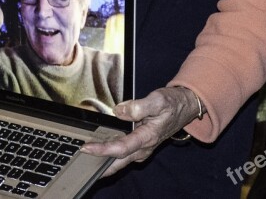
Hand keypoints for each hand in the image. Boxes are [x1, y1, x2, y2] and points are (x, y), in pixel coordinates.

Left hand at [81, 86, 201, 175]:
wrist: (185, 107)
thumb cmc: (172, 104)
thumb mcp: (158, 100)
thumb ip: (139, 106)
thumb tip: (119, 112)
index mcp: (148, 137)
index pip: (121, 148)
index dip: (103, 150)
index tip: (87, 148)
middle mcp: (144, 147)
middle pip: (118, 162)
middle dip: (99, 165)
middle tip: (80, 163)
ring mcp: (142, 149)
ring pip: (120, 161)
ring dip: (103, 162)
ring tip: (85, 161)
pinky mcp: (140, 146)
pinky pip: (122, 155)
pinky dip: (110, 156)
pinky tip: (99, 154)